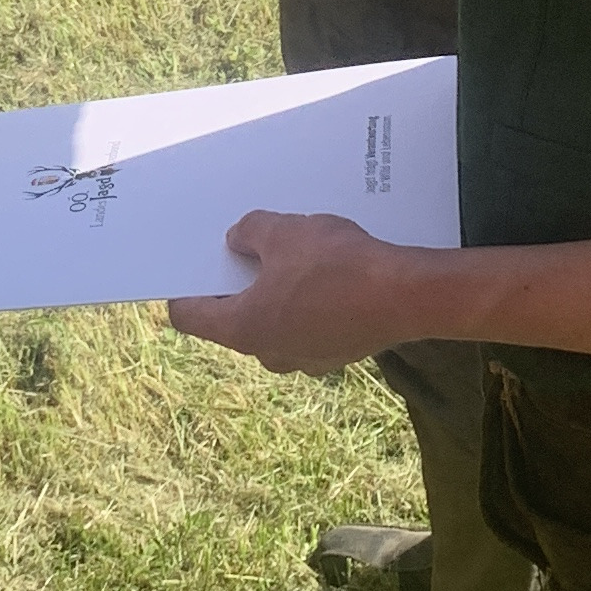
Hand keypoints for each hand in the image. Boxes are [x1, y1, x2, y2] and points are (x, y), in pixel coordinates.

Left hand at [169, 212, 426, 376]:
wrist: (407, 297)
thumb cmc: (339, 266)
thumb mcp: (284, 231)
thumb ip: (250, 233)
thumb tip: (239, 240)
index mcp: (244, 329)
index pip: (189, 318)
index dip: (183, 290)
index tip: (187, 267)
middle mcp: (268, 353)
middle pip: (233, 319)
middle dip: (235, 284)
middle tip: (244, 250)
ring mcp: (304, 359)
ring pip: (273, 322)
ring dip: (274, 293)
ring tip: (291, 255)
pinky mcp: (335, 353)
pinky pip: (306, 326)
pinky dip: (305, 303)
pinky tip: (325, 274)